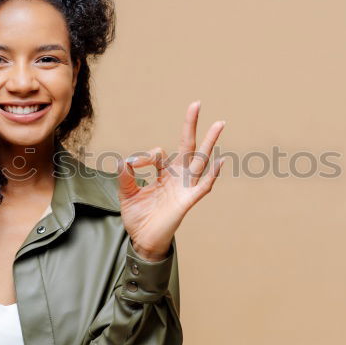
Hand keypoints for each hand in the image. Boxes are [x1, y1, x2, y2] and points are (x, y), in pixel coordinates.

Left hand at [117, 100, 226, 260]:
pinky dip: (212, 176)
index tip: (133, 165)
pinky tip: (220, 162)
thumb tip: (125, 160)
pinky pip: (202, 187)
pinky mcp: (187, 201)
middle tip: (197, 103)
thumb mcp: (127, 194)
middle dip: (192, 125)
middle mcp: (177, 177)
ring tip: (220, 123)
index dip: (145, 156)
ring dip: (210, 142)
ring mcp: (184, 188)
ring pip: (200, 160)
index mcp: (164, 174)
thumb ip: (126, 177)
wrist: (143, 241)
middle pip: (188, 147)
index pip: (159, 154)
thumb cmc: (138, 217)